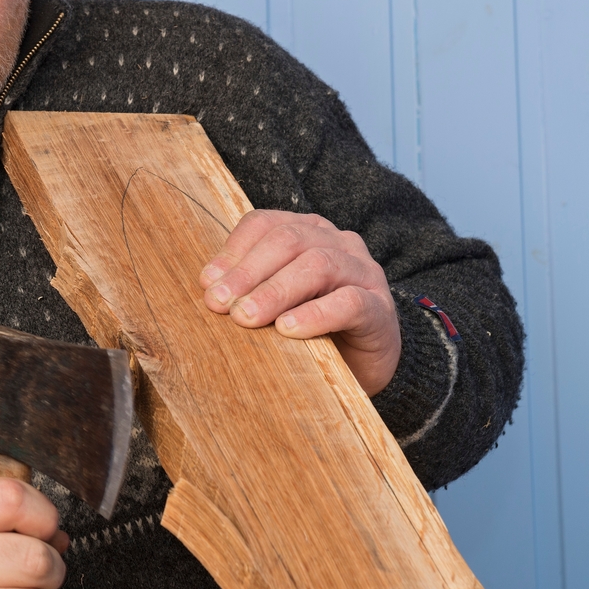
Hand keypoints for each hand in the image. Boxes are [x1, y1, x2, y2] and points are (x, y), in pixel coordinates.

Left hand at [199, 210, 400, 395]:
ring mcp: (363, 272)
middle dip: (249, 271)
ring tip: (247, 317)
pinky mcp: (380, 308)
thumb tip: (210, 288)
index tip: (208, 282)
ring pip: (318, 265)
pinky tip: (287, 330)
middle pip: (289, 240)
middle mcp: (338, 243)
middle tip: (220, 303)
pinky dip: (315, 314)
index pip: (265, 224)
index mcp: (308, 232)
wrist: (364, 365)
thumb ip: (248, 287)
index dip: (234, 250)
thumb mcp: (275, 302)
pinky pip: (349, 302)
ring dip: (275, 291)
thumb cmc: (310, 327)